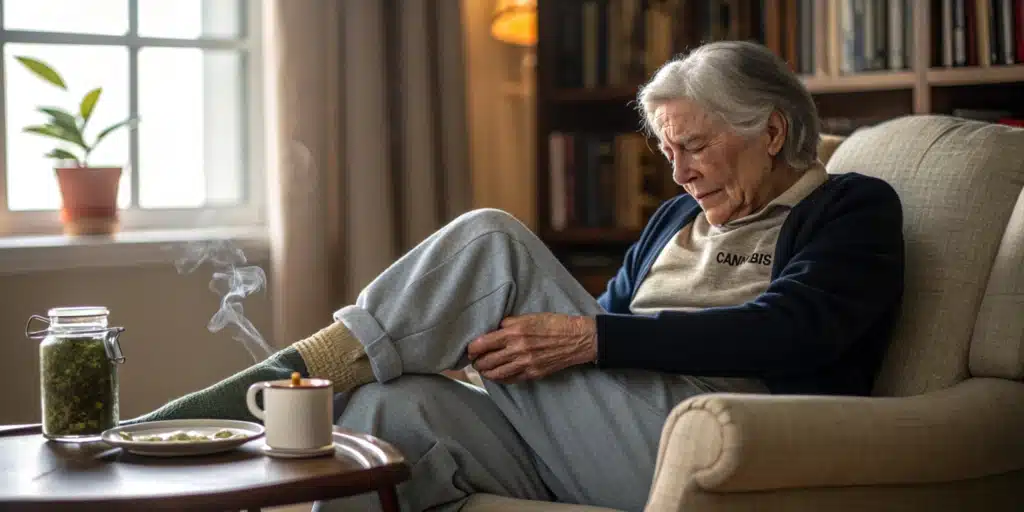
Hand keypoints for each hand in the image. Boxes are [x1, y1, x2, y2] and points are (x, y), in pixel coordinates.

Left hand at [467, 313, 596, 382]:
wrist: (576, 339)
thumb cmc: (554, 324)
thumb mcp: (529, 317)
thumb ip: (509, 324)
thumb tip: (494, 329)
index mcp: (514, 332)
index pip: (483, 343)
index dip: (472, 348)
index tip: (470, 349)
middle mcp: (517, 349)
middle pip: (487, 361)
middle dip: (477, 362)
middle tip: (475, 361)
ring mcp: (525, 363)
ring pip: (496, 373)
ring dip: (486, 372)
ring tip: (483, 369)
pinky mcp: (533, 373)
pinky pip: (510, 380)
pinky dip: (500, 379)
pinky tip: (497, 376)